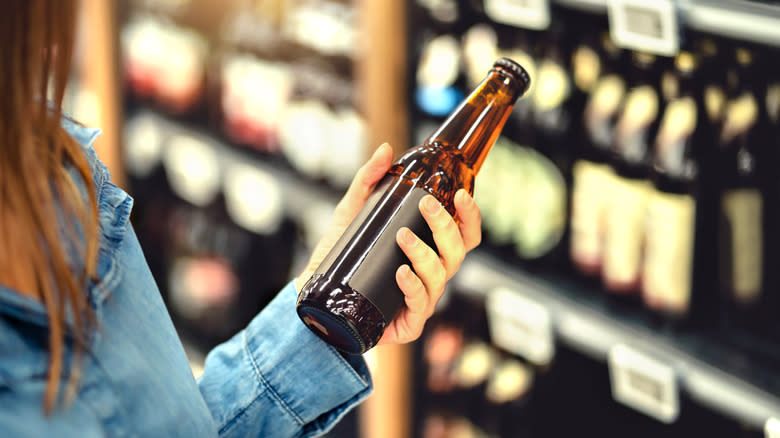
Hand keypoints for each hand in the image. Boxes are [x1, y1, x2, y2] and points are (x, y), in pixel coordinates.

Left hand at [295, 143, 482, 345]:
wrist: (314, 293)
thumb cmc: (339, 255)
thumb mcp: (351, 211)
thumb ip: (368, 180)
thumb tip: (386, 150)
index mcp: (428, 249)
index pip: (463, 234)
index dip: (470, 216)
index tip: (461, 194)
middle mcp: (431, 274)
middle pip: (458, 251)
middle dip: (445, 226)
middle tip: (426, 205)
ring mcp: (421, 299)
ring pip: (440, 276)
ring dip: (425, 254)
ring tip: (402, 237)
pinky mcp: (407, 323)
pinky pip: (420, 305)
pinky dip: (412, 286)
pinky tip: (400, 273)